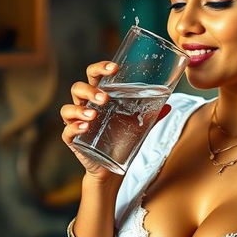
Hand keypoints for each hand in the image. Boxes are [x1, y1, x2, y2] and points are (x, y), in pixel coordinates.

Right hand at [61, 61, 170, 180]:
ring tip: (93, 116)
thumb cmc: (122, 140)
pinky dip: (74, 128)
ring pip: (68, 109)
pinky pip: (67, 132)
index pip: (94, 75)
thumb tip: (169, 105)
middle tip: (104, 98)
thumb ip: (152, 115)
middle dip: (90, 90)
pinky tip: (85, 128)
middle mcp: (85, 106)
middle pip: (78, 88)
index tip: (114, 68)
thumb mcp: (138, 126)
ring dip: (80, 110)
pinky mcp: (73, 140)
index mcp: (99, 97)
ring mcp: (76, 123)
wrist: (113, 168)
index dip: (100, 68)